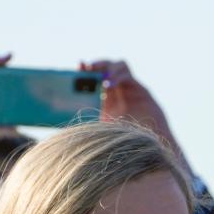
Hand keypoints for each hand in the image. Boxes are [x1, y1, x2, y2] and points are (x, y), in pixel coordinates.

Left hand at [82, 60, 190, 175]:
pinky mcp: (143, 92)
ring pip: (120, 66)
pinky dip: (118, 76)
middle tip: (87, 69)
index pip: (97, 76)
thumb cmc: (126, 142)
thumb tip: (63, 116)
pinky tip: (109, 85)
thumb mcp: (102, 128)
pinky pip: (129, 76)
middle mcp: (121, 91)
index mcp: (109, 98)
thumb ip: (88, 119)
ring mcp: (132, 90)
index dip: (88, 70)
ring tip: (100, 78)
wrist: (151, 148)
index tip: (79, 68)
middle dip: (97, 65)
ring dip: (108, 67)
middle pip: (108, 67)